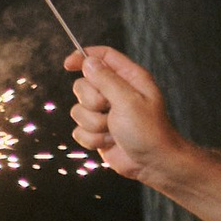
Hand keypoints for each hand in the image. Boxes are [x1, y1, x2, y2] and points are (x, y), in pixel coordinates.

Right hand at [68, 45, 179, 184]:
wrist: (153, 163)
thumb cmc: (148, 131)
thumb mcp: (128, 100)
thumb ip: (106, 79)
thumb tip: (88, 61)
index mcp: (129, 78)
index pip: (103, 56)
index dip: (84, 57)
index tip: (68, 64)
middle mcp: (116, 92)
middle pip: (83, 84)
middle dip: (91, 102)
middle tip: (109, 110)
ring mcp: (105, 113)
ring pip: (78, 110)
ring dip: (94, 124)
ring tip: (114, 130)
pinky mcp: (98, 131)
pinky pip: (79, 130)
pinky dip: (93, 139)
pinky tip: (110, 142)